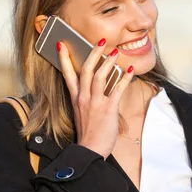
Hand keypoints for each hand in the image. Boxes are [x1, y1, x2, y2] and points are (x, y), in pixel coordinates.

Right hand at [58, 38, 134, 157]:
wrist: (89, 151)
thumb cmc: (88, 134)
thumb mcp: (81, 114)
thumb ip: (85, 100)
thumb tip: (95, 88)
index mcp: (76, 99)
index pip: (68, 74)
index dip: (64, 58)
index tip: (62, 44)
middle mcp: (84, 98)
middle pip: (86, 70)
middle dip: (93, 53)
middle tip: (99, 40)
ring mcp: (95, 103)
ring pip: (100, 76)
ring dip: (108, 62)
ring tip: (115, 51)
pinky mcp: (108, 109)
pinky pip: (117, 90)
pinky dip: (124, 79)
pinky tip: (129, 71)